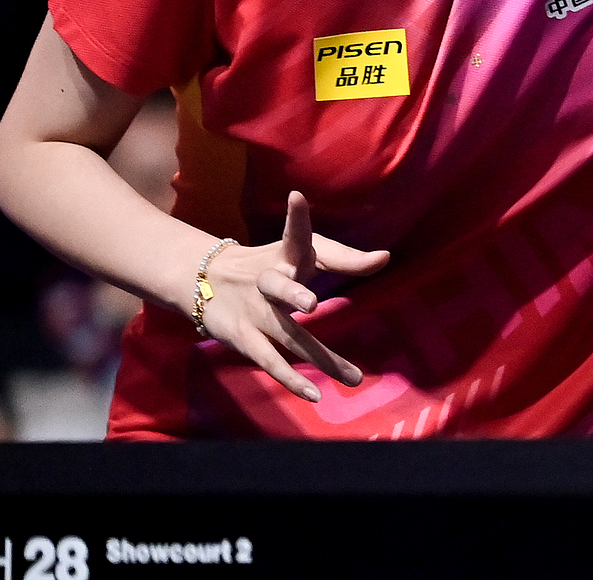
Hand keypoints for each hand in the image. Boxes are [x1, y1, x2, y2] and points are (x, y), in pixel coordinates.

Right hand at [195, 191, 389, 401]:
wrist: (206, 280)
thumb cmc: (274, 264)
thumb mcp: (305, 253)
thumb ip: (346, 258)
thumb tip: (386, 258)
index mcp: (285, 255)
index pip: (294, 234)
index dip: (296, 216)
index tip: (296, 197)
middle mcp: (267, 281)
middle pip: (278, 286)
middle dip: (292, 293)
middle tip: (310, 302)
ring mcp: (254, 313)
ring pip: (283, 334)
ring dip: (314, 355)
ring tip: (349, 374)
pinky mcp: (243, 338)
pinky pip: (270, 361)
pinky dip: (292, 379)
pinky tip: (315, 394)